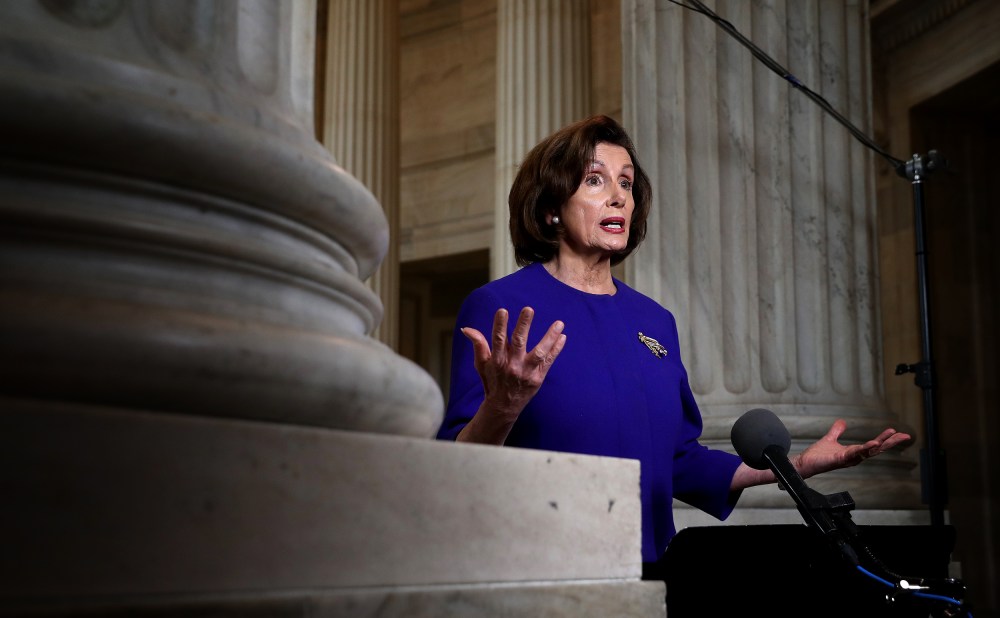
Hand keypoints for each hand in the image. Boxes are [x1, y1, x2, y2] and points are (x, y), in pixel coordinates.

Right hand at [462, 306, 566, 422]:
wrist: (504, 406)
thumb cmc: (492, 381)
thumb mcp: (481, 364)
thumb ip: (478, 344)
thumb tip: (466, 328)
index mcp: (498, 360)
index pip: (498, 340)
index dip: (500, 325)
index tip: (503, 310)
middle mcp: (512, 366)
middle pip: (519, 342)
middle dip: (524, 325)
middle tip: (528, 309)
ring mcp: (527, 372)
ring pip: (539, 352)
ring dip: (549, 337)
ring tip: (559, 323)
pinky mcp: (538, 378)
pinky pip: (548, 362)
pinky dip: (556, 349)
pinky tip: (562, 336)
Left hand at [793, 419, 912, 478]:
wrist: (804, 464)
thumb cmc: (817, 455)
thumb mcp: (830, 439)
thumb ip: (837, 431)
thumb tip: (842, 422)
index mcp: (853, 452)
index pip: (874, 445)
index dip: (886, 439)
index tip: (898, 432)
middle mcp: (853, 457)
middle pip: (876, 450)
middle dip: (890, 443)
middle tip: (905, 436)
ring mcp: (847, 459)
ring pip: (867, 452)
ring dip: (879, 445)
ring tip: (890, 437)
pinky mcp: (838, 460)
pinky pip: (853, 454)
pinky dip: (863, 449)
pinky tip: (872, 444)